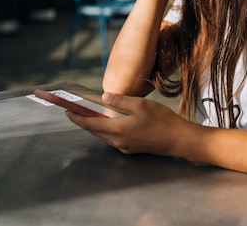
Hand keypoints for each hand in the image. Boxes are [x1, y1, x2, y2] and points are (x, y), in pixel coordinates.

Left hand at [65, 93, 187, 155]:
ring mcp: (125, 147)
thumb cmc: (162, 121)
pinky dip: (107, 130)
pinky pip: (114, 139)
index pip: (90, 125)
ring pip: (104, 136)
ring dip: (96, 126)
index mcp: (118, 130)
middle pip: (95, 131)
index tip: (67, 111)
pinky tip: (112, 122)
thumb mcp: (141, 105)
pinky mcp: (132, 149)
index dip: (77, 118)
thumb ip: (121, 101)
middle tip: (77, 111)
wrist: (179, 140)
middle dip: (85, 121)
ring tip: (92, 115)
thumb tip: (104, 97)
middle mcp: (118, 142)